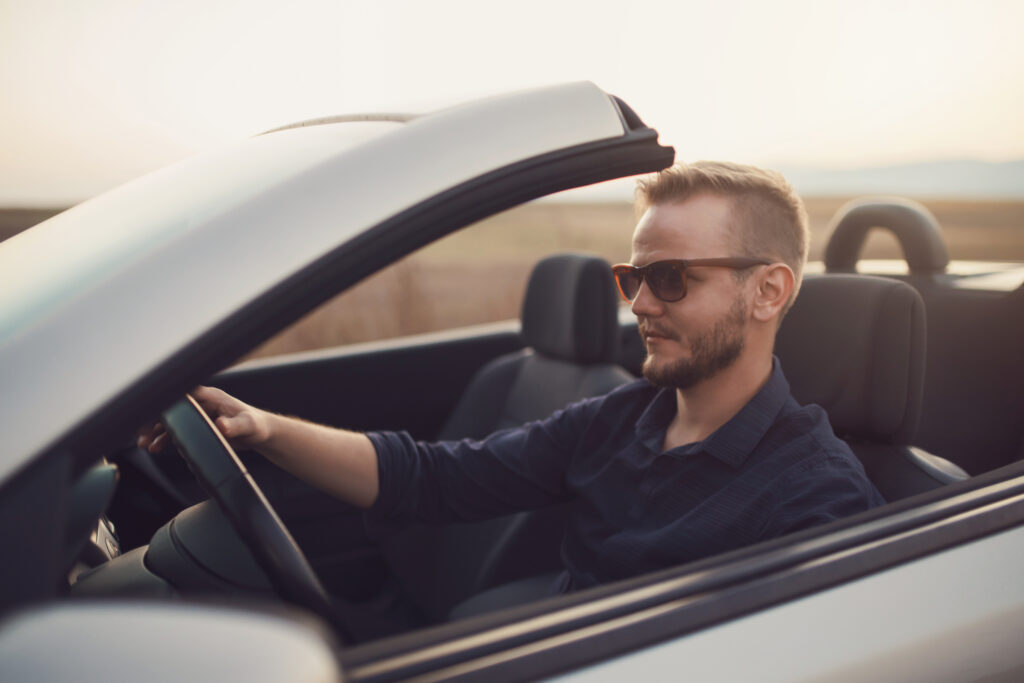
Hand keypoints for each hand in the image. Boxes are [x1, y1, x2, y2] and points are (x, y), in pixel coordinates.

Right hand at [136, 386, 271, 452]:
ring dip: (157, 431)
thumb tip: (220, 425)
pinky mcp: (199, 426)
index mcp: (211, 397)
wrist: (261, 433)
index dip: (165, 402)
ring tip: (145, 444)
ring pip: (173, 421)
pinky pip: (178, 431)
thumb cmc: (256, 424)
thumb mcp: (247, 426)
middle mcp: (202, 404)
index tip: (149, 411)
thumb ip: (234, 426)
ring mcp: (199, 415)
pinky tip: (156, 447)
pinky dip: (166, 438)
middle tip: (142, 433)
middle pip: (173, 409)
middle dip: (156, 420)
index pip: (182, 395)